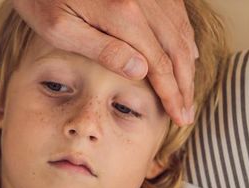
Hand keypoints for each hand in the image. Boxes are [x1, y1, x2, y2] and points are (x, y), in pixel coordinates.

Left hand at [12, 0, 197, 124]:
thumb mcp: (61, 29)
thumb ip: (102, 50)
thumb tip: (140, 71)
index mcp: (123, 15)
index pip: (159, 64)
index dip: (172, 93)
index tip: (180, 116)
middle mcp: (144, 0)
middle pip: (176, 50)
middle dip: (185, 85)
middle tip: (187, 113)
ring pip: (181, 31)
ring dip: (187, 64)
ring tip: (187, 91)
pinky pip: (176, 14)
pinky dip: (184, 37)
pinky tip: (185, 53)